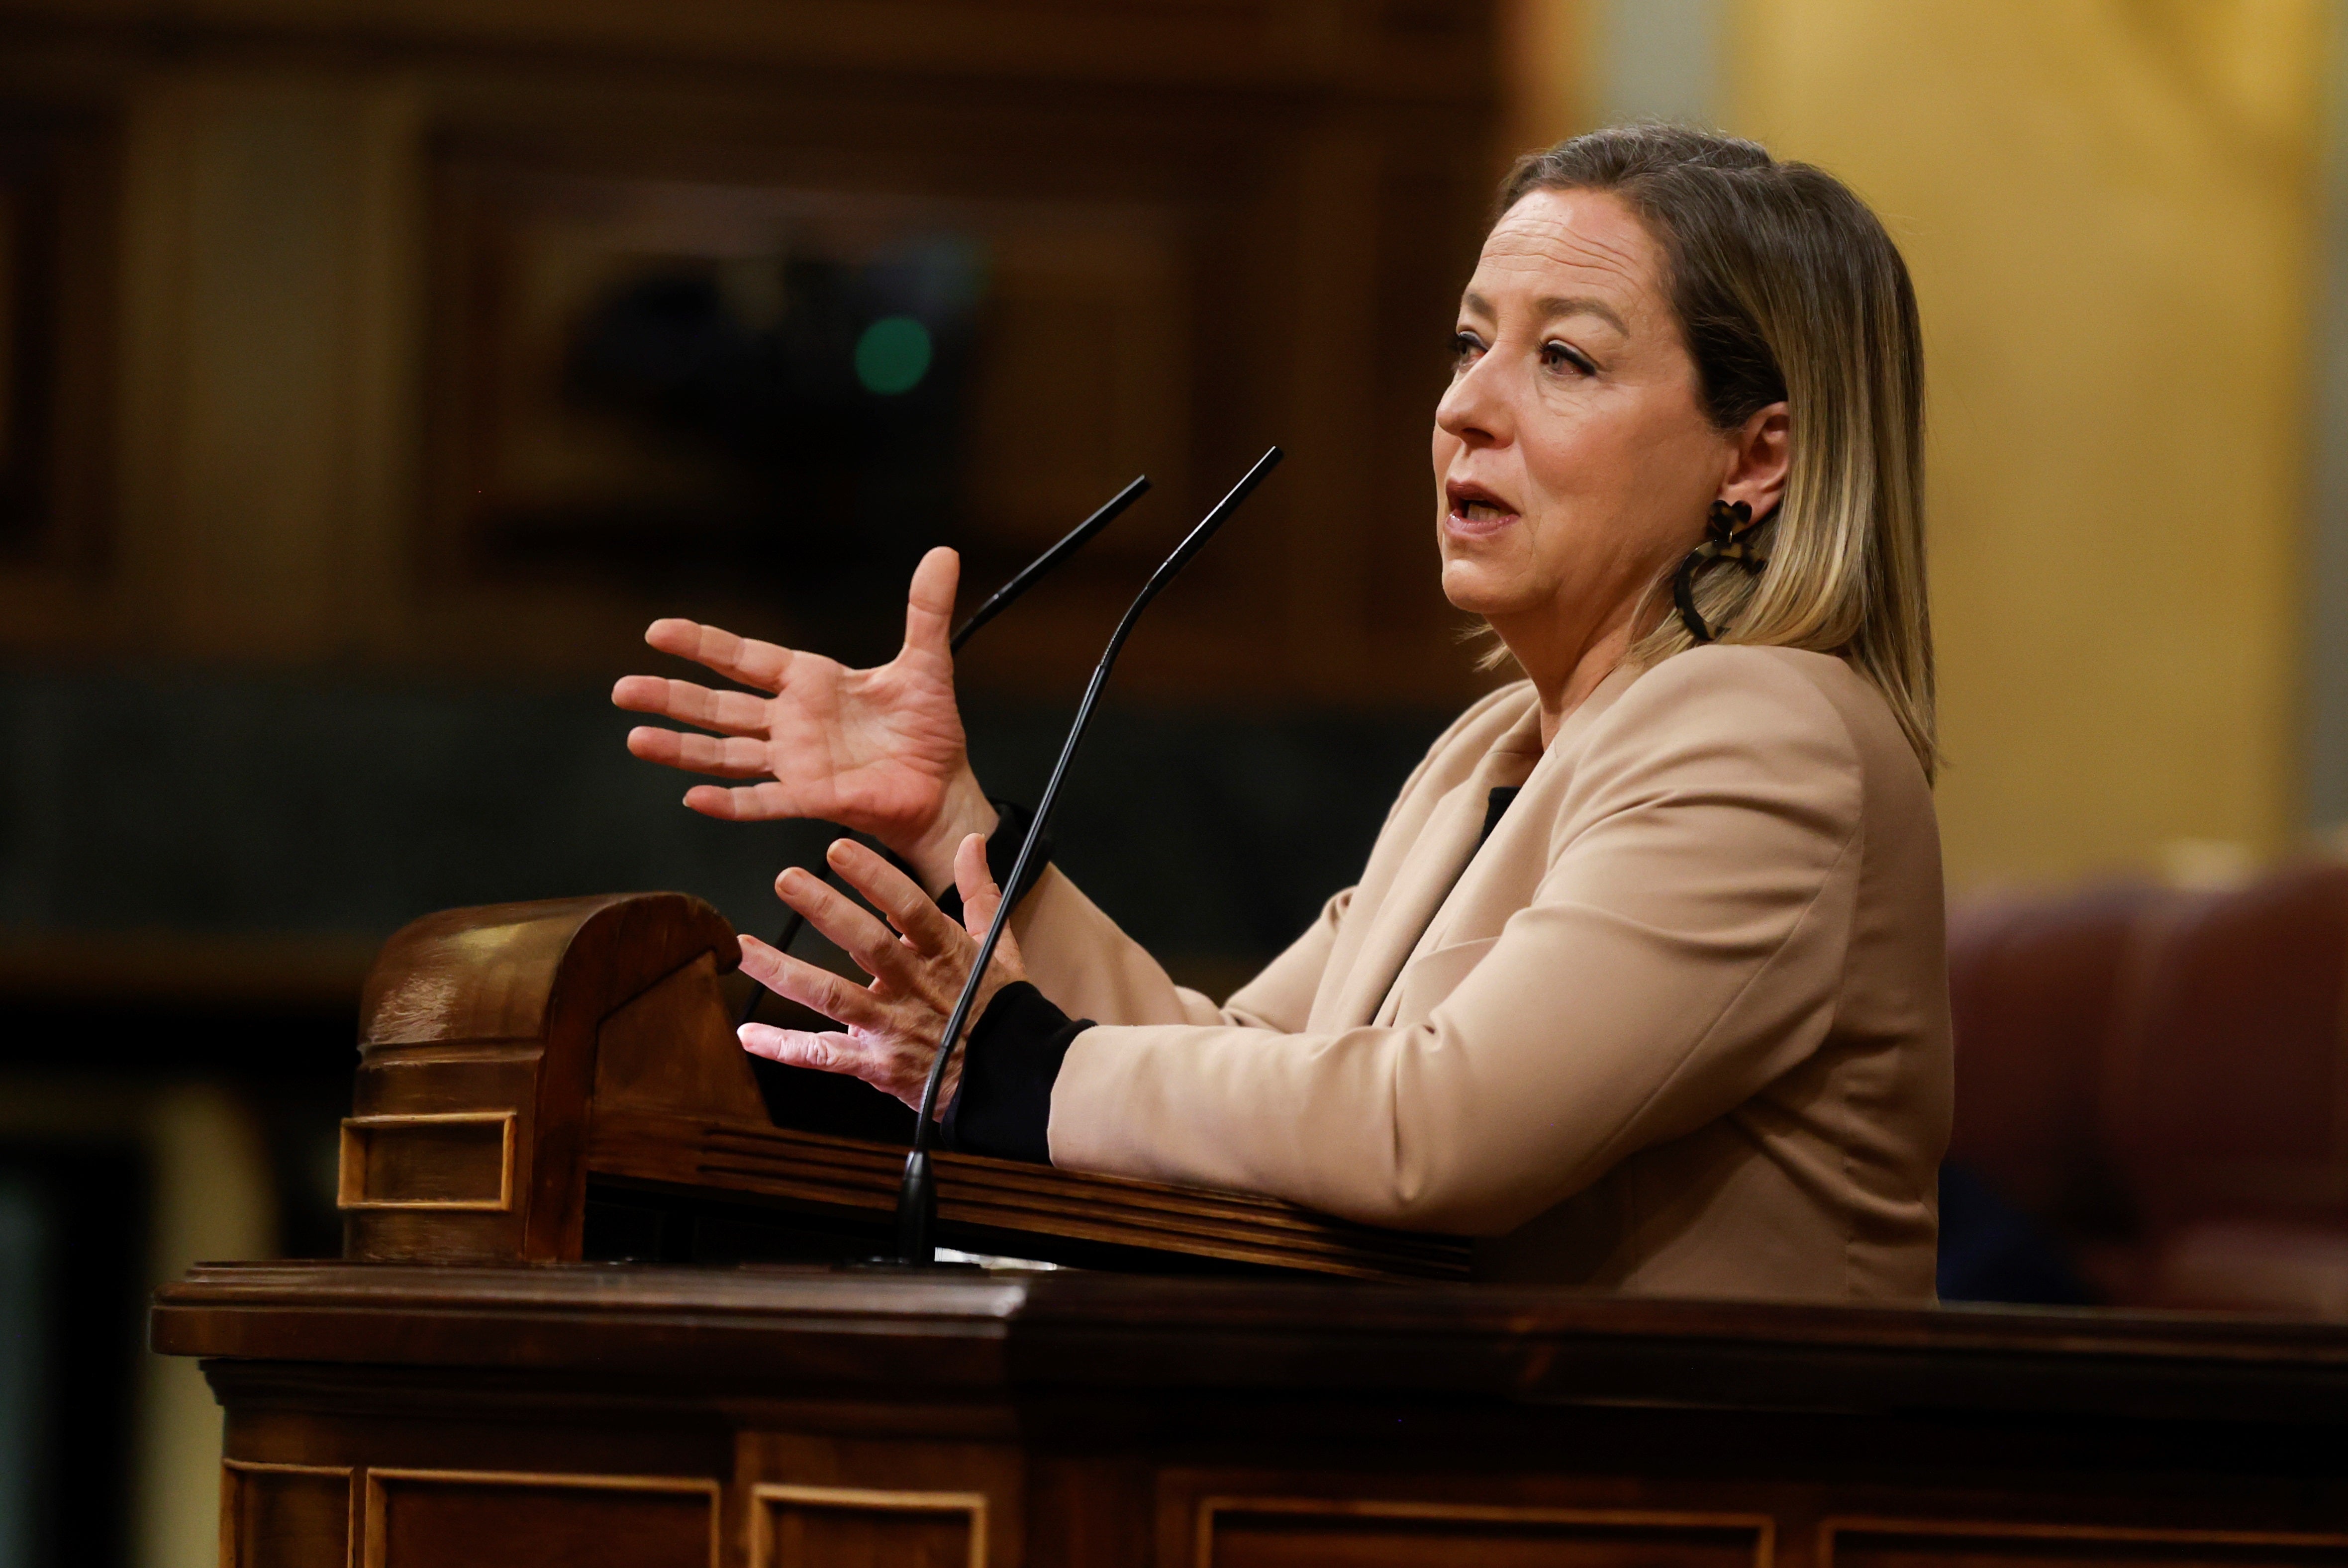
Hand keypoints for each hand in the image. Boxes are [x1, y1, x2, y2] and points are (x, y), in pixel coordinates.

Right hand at [611, 547, 994, 887]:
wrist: (944, 788)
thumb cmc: (929, 730)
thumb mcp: (927, 663)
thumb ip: (926, 610)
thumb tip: (944, 552)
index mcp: (810, 683)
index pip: (745, 658)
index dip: (703, 644)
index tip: (658, 631)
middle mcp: (792, 722)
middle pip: (719, 706)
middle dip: (671, 697)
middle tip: (623, 689)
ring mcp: (796, 763)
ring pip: (727, 754)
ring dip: (682, 749)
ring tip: (637, 739)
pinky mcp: (812, 799)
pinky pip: (763, 801)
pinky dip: (731, 801)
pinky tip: (694, 797)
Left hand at [736, 833, 1025, 1113]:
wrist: (1010, 1077)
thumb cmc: (998, 1007)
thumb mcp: (997, 945)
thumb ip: (979, 891)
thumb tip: (972, 841)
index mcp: (945, 953)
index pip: (909, 908)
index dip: (875, 879)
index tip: (839, 849)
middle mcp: (915, 987)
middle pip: (868, 944)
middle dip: (826, 910)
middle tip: (786, 880)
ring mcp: (893, 1027)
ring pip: (835, 997)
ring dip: (787, 973)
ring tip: (746, 950)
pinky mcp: (877, 1065)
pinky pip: (825, 1057)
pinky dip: (786, 1047)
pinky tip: (749, 1033)